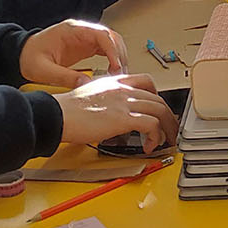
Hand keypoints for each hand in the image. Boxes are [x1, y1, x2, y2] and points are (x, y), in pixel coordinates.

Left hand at [20, 19, 128, 87]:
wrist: (20, 54)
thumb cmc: (29, 57)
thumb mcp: (43, 70)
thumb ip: (64, 76)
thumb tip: (86, 84)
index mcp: (72, 30)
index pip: (101, 34)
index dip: (112, 50)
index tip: (116, 66)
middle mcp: (81, 31)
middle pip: (111, 37)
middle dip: (119, 55)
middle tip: (120, 74)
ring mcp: (85, 37)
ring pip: (112, 42)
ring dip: (118, 57)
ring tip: (118, 75)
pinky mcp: (86, 46)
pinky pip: (105, 49)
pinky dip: (113, 59)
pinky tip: (112, 72)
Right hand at [55, 73, 177, 149]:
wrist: (57, 114)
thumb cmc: (67, 109)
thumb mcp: (92, 94)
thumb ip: (108, 99)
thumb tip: (113, 113)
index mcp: (116, 81)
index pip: (147, 82)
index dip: (158, 96)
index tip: (159, 110)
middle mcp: (124, 89)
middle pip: (158, 99)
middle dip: (168, 116)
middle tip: (170, 129)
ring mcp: (125, 102)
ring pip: (160, 110)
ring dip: (167, 128)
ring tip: (165, 140)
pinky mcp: (123, 118)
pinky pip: (152, 125)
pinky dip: (155, 136)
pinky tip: (149, 146)